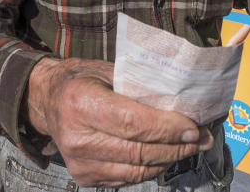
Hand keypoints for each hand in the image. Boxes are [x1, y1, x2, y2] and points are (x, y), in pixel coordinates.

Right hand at [25, 57, 211, 186]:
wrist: (46, 100)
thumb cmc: (82, 80)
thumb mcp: (108, 71)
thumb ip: (140, 87)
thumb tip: (183, 103)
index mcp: (81, 103)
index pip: (134, 123)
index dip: (168, 129)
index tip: (194, 128)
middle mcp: (77, 138)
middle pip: (139, 150)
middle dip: (177, 146)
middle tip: (202, 138)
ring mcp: (79, 163)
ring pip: (138, 169)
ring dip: (169, 159)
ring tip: (189, 147)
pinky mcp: (84, 178)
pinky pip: (128, 178)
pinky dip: (151, 167)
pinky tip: (165, 154)